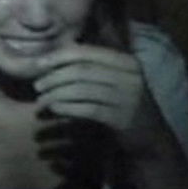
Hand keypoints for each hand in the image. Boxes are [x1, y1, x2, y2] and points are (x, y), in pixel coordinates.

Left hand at [34, 44, 161, 153]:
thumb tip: (58, 51)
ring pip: (83, 89)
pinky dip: (67, 108)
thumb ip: (93, 65)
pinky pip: (88, 109)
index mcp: (126, 61)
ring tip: (42, 101)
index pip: (86, 52)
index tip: (38, 64)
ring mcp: (128, 97)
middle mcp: (129, 76)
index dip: (59, 56)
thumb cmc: (124, 104)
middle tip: (37, 86)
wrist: (150, 137)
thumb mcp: (115, 80)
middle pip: (82, 71)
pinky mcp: (122, 119)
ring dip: (56, 94)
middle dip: (54, 77)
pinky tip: (55, 110)